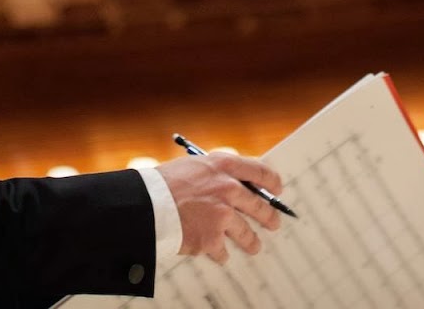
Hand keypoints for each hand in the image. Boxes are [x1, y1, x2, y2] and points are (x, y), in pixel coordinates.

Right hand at [157, 152, 284, 263]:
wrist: (146, 205)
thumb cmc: (164, 184)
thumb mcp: (193, 167)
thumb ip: (215, 174)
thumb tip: (233, 184)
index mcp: (223, 166)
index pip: (259, 171)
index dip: (272, 182)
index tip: (277, 189)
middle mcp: (228, 189)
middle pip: (259, 206)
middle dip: (269, 217)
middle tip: (273, 223)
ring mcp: (222, 215)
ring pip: (246, 233)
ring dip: (251, 242)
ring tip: (254, 247)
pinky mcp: (212, 239)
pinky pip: (223, 251)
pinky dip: (221, 255)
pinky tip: (221, 256)